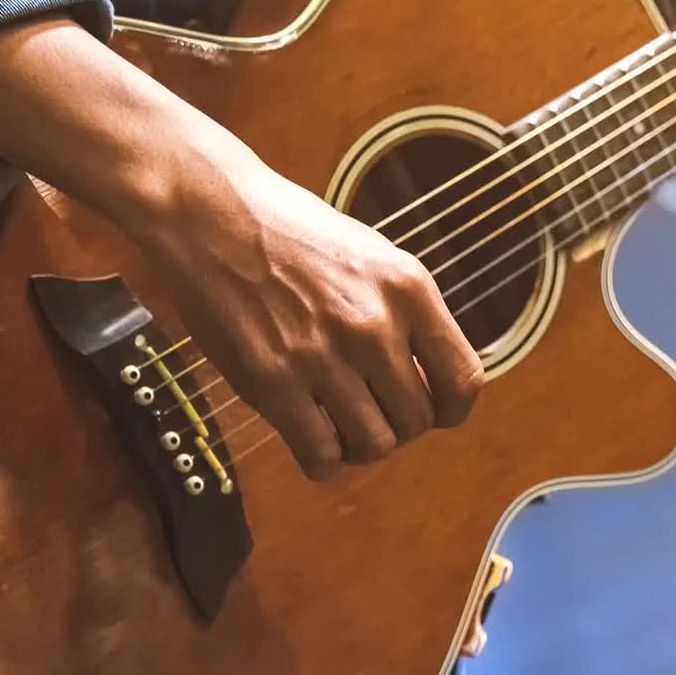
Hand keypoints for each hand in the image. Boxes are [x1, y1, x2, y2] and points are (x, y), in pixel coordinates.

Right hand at [129, 120, 485, 480]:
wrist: (212, 215)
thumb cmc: (291, 233)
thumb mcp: (371, 256)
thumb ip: (405, 315)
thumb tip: (429, 382)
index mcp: (407, 287)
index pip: (463, 380)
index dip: (450, 408)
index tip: (432, 410)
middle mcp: (373, 323)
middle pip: (417, 421)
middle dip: (398, 425)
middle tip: (370, 408)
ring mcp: (322, 355)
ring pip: (374, 446)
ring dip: (360, 445)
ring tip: (339, 423)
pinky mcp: (273, 382)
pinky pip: (321, 456)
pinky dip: (323, 460)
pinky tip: (311, 436)